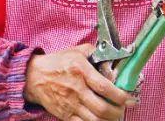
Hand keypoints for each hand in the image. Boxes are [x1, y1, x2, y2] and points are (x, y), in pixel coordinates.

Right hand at [23, 44, 137, 120]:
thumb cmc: (57, 63)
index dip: (121, 96)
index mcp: (81, 72)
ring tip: (116, 116)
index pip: (105, 88)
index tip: (131, 99)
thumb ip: (97, 53)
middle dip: (118, 112)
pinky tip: (102, 120)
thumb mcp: (78, 51)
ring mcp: (70, 105)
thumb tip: (114, 58)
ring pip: (94, 120)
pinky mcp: (65, 115)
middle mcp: (77, 90)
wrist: (34, 77)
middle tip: (124, 109)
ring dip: (109, 120)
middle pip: (102, 108)